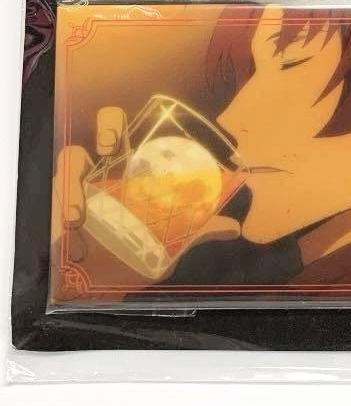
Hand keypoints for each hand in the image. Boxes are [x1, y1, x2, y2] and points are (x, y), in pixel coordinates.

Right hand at [51, 107, 239, 288]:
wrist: (99, 285)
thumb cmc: (133, 257)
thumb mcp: (169, 246)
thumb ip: (198, 232)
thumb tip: (234, 229)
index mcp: (144, 172)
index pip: (148, 133)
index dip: (153, 120)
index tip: (165, 120)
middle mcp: (114, 169)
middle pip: (108, 127)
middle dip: (108, 124)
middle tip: (111, 145)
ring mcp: (85, 183)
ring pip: (75, 153)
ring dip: (76, 161)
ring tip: (84, 192)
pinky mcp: (61, 201)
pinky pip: (59, 186)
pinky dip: (65, 195)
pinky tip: (74, 217)